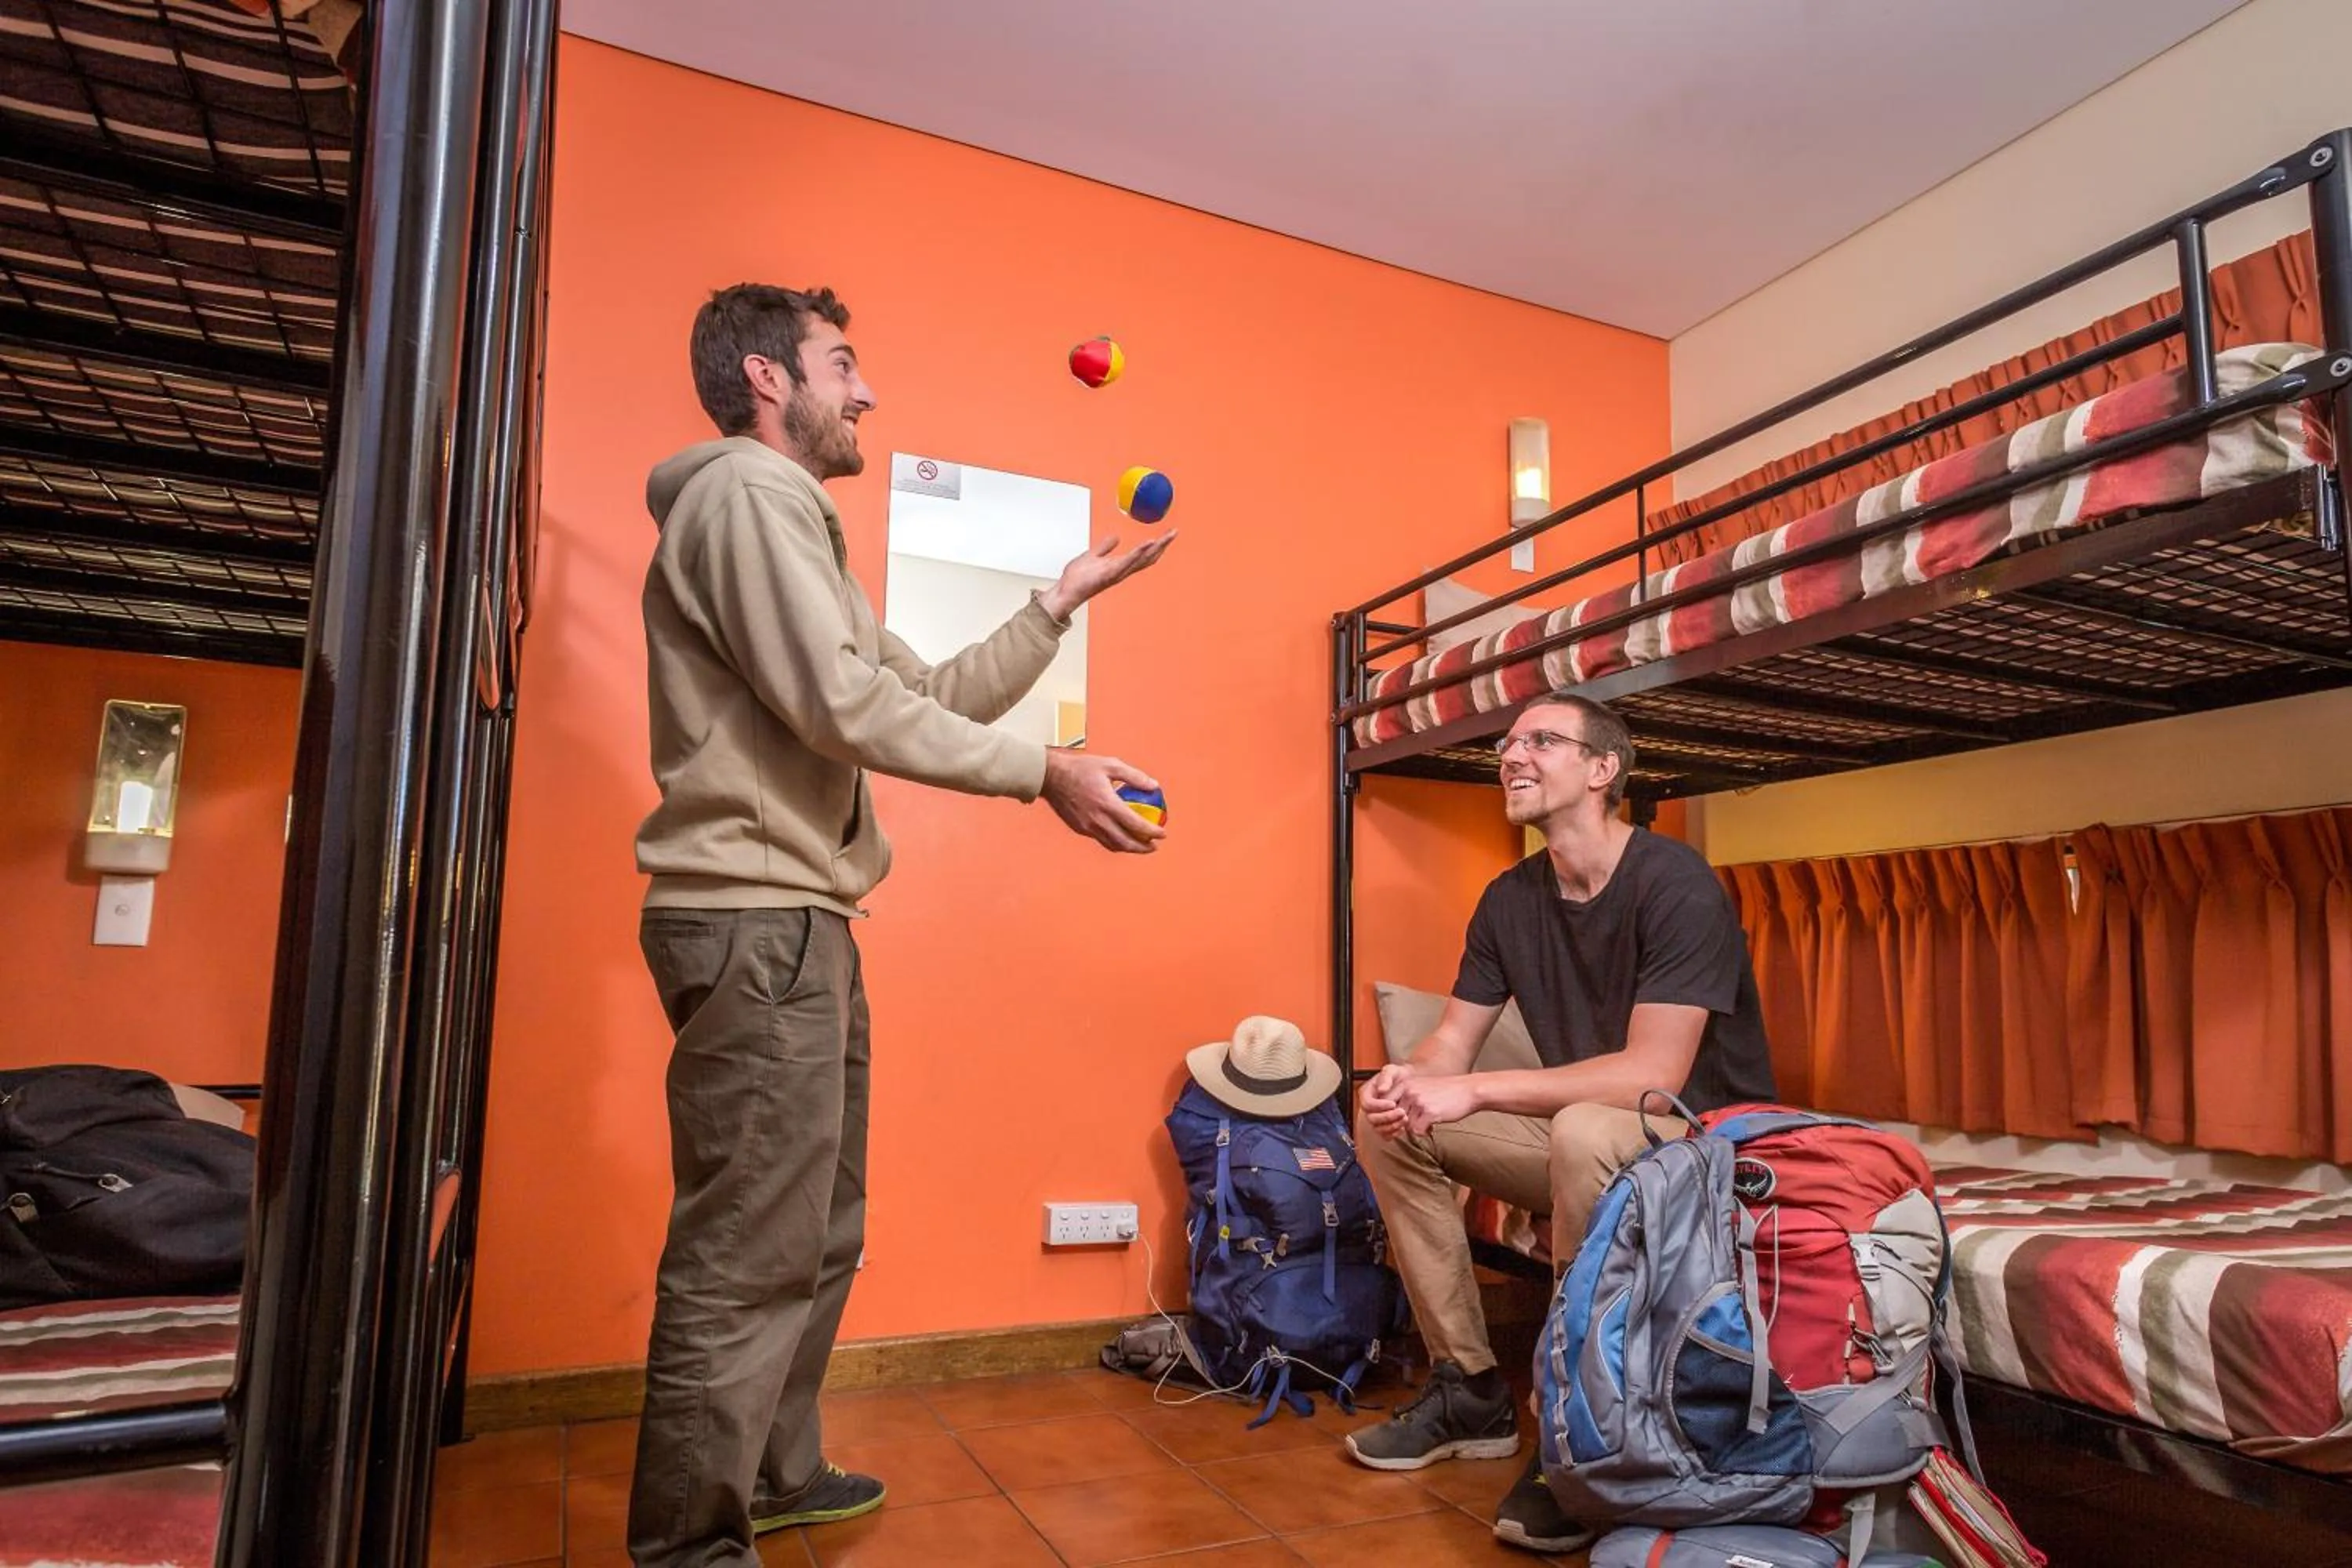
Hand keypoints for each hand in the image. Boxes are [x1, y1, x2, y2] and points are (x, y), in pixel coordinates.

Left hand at [1038, 530, 1176, 619]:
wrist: (1065, 592)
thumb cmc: (1076, 578)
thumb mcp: (1092, 556)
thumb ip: (1105, 547)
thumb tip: (1116, 537)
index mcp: (1119, 565)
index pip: (1143, 554)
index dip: (1157, 544)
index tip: (1168, 533)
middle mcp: (1122, 570)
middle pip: (1148, 557)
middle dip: (1163, 545)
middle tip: (1174, 532)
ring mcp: (1117, 573)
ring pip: (1141, 559)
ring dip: (1155, 548)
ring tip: (1166, 536)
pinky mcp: (1109, 574)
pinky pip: (1127, 562)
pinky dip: (1138, 553)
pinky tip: (1147, 544)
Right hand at [1040, 749, 1165, 853]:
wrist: (1050, 777)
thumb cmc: (1081, 768)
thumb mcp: (1110, 765)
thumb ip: (1134, 776)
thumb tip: (1154, 786)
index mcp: (1108, 804)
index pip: (1136, 824)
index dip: (1152, 832)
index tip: (1163, 833)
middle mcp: (1098, 820)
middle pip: (1125, 842)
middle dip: (1143, 848)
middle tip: (1154, 846)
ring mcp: (1087, 827)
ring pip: (1112, 845)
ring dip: (1129, 848)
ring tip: (1140, 846)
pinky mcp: (1080, 829)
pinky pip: (1101, 839)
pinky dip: (1114, 842)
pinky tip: (1120, 836)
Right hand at [1361, 1063, 1415, 1138]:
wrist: (1410, 1083)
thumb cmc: (1399, 1076)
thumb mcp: (1392, 1070)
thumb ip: (1386, 1076)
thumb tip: (1381, 1089)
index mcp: (1367, 1093)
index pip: (1367, 1104)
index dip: (1378, 1106)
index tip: (1393, 1103)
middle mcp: (1370, 1108)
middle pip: (1372, 1118)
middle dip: (1387, 1117)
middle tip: (1402, 1112)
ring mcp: (1377, 1118)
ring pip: (1378, 1129)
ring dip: (1392, 1126)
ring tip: (1404, 1119)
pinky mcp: (1385, 1126)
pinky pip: (1385, 1136)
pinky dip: (1394, 1134)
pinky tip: (1402, 1127)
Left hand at [1392, 1072, 1480, 1135]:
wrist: (1469, 1090)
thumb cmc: (1446, 1092)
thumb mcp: (1421, 1088)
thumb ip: (1404, 1099)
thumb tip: (1390, 1119)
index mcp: (1404, 1083)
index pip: (1383, 1105)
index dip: (1388, 1117)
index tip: (1397, 1123)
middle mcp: (1408, 1090)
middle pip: (1393, 1117)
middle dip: (1402, 1125)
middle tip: (1415, 1124)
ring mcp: (1418, 1101)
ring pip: (1406, 1126)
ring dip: (1416, 1128)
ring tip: (1428, 1121)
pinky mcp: (1429, 1112)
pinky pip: (1417, 1131)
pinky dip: (1424, 1132)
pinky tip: (1433, 1125)